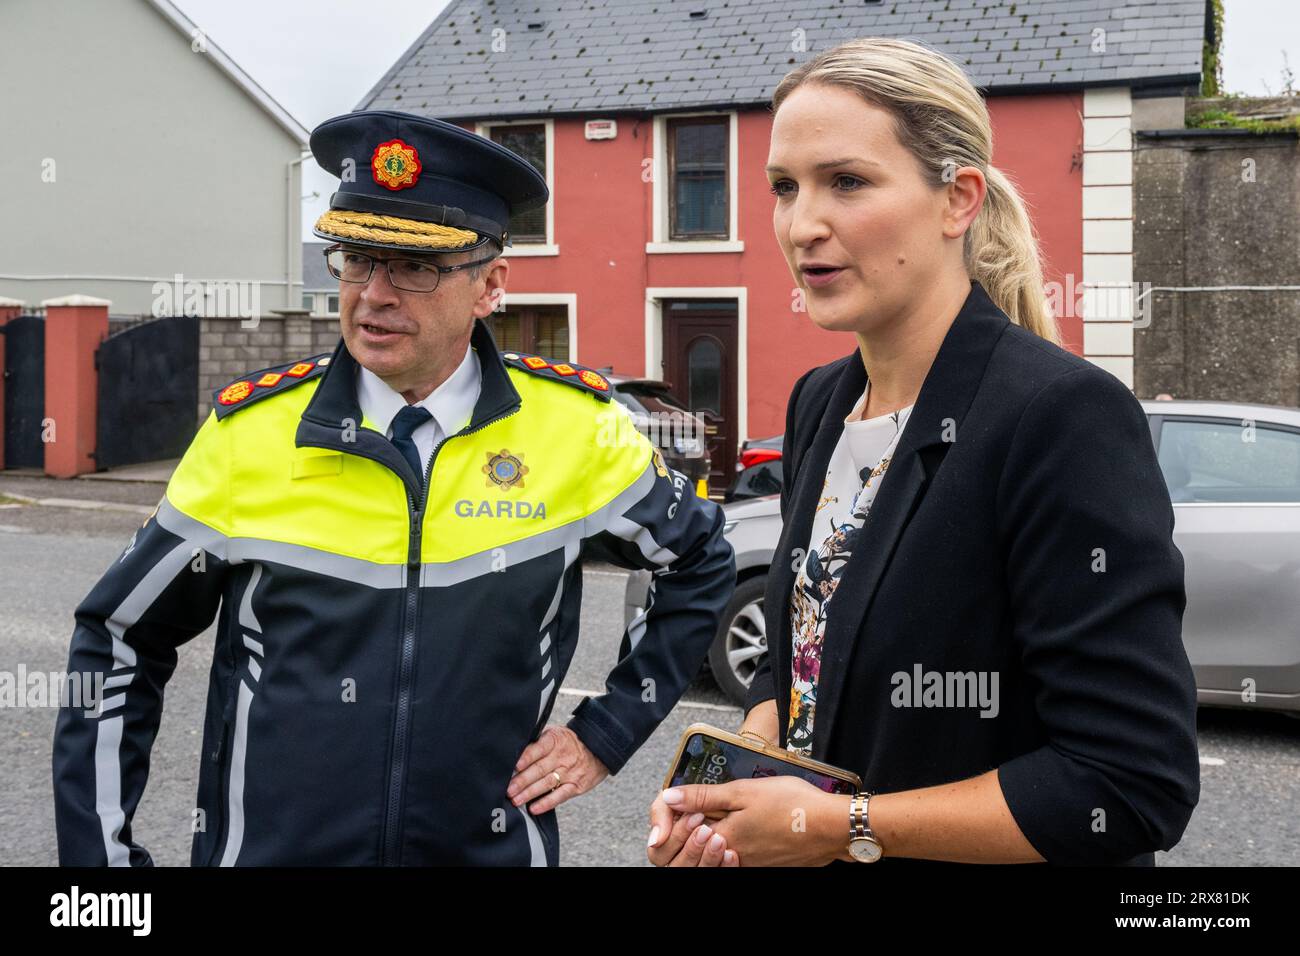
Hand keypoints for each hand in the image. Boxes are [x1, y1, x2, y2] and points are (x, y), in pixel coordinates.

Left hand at [508, 725, 608, 813]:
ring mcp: (570, 772)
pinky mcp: (576, 786)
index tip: (514, 766)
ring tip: (515, 800)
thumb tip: (514, 754)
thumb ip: (537, 743)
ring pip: (547, 783)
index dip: (526, 757)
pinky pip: (560, 796)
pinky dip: (546, 803)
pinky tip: (534, 808)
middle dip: (522, 780)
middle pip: (539, 769)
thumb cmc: (569, 743)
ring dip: (530, 793)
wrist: (599, 749)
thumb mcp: (556, 734)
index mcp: (555, 741)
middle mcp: (562, 756)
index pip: (538, 749)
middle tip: (508, 789)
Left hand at [650, 777, 847, 866]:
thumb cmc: (791, 805)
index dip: (679, 814)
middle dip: (695, 826)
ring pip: (722, 848)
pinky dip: (739, 839)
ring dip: (717, 833)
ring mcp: (751, 862)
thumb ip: (704, 796)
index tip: (682, 799)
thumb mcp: (743, 791)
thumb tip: (669, 797)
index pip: (687, 830)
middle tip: (704, 805)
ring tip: (730, 812)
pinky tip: (753, 823)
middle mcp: (734, 856)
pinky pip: (741, 853)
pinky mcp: (766, 863)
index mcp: (724, 837)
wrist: (831, 828)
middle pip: (702, 843)